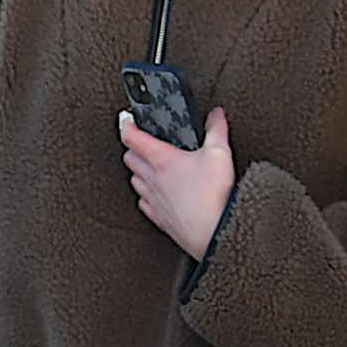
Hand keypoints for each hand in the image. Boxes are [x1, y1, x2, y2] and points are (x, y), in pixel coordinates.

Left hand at [118, 105, 234, 260]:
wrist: (212, 232)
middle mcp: (152, 178)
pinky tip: (155, 194)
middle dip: (133, 148)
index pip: (132, 137)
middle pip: (129, 158)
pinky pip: (143, 202)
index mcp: (162, 159)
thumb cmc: (213, 195)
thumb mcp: (219, 153)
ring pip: (133, 180)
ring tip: (148, 166)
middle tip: (141, 142)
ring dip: (137, 171)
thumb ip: (216, 130)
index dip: (127, 125)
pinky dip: (145, 195)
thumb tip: (216, 115)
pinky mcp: (158, 217)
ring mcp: (153, 199)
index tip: (128, 120)